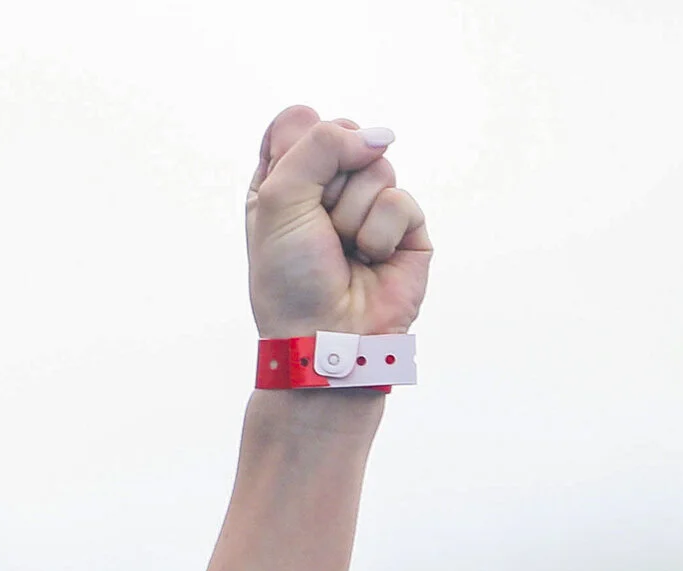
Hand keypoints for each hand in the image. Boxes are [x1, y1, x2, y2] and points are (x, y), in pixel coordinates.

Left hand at [245, 106, 429, 338]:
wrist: (326, 337)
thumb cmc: (290, 279)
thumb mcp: (278, 199)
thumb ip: (319, 144)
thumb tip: (379, 137)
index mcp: (284, 180)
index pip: (299, 121)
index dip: (299, 148)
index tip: (289, 193)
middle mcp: (326, 188)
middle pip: (343, 134)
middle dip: (329, 183)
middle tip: (319, 228)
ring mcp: (368, 205)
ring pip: (376, 165)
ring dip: (353, 213)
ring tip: (344, 250)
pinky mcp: (405, 227)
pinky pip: (401, 199)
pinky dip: (380, 233)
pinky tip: (370, 261)